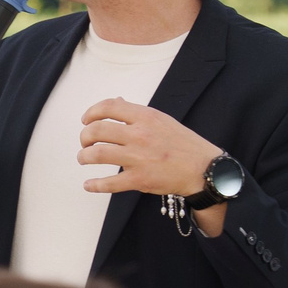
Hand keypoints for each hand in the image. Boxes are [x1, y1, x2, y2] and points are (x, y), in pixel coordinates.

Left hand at [78, 99, 219, 198]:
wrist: (203, 169)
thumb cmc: (184, 144)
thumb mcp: (162, 120)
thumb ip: (137, 113)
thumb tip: (116, 102)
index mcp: (146, 117)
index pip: (109, 107)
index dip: (91, 112)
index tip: (86, 120)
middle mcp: (140, 135)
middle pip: (98, 130)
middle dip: (84, 137)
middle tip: (85, 143)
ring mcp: (138, 158)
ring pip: (98, 154)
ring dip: (84, 157)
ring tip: (83, 159)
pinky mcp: (139, 180)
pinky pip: (110, 183)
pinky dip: (94, 185)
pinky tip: (88, 185)